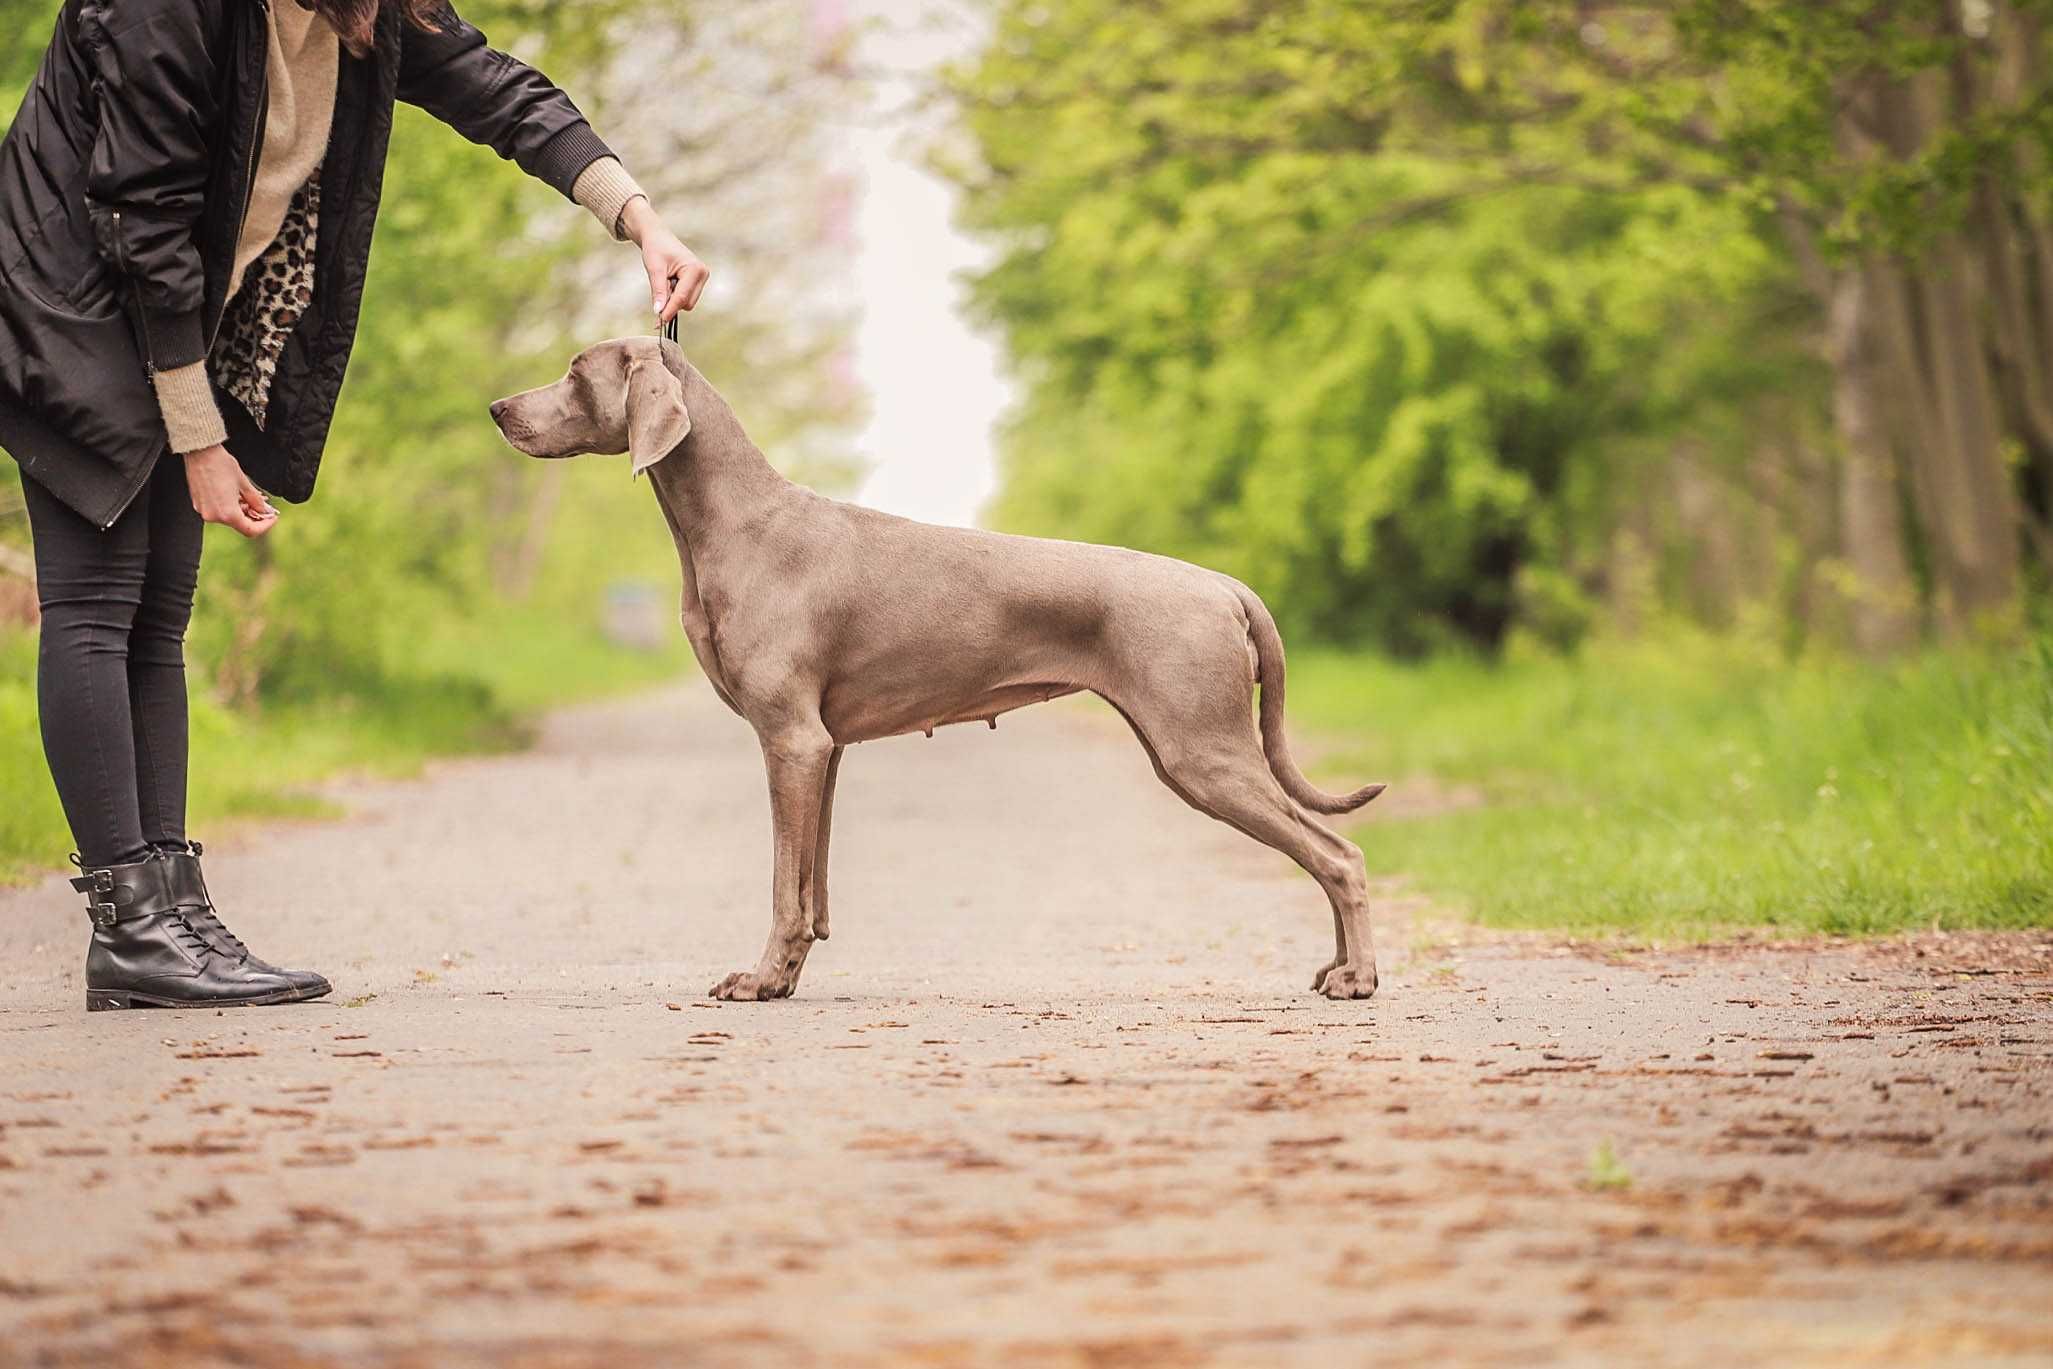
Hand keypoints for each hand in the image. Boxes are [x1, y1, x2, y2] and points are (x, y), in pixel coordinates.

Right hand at [182, 444, 276, 537]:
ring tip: (249, 497)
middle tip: (263, 505)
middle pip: (239, 524)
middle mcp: (213, 516)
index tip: (272, 518)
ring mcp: (203, 511)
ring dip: (241, 510)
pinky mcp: (198, 504)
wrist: (200, 452)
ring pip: (228, 517)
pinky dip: (229, 506)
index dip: (265, 526)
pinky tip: (234, 495)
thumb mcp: (244, 483)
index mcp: (227, 514)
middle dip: (253, 516)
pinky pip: (218, 511)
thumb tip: (264, 511)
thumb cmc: (221, 465)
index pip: (250, 531)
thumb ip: (256, 501)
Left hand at [622, 197, 709, 324]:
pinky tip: (669, 283)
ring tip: (665, 281)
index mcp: (695, 269)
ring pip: (687, 302)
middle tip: (659, 286)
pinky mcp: (697, 282)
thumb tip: (659, 311)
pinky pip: (686, 298)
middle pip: (687, 303)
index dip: (670, 310)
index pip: (682, 297)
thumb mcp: (654, 269)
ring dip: (673, 298)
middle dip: (671, 302)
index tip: (659, 322)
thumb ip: (658, 291)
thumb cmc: (656, 248)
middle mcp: (702, 274)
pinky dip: (675, 295)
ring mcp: (701, 279)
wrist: (657, 237)